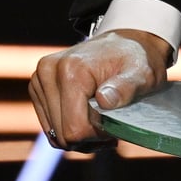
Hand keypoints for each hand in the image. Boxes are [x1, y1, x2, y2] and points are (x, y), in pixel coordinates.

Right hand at [27, 30, 170, 150]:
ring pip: (54, 134)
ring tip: (102, 125)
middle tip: (111, 129)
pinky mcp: (37, 88)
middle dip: (88, 138)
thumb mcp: (143, 73)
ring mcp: (39, 80)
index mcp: (70, 69)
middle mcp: (48, 72)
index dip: (97, 134)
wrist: (125, 43)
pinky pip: (50, 127)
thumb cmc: (137, 60)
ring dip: (79, 136)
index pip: (74, 128)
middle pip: (61, 134)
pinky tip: (89, 122)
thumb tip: (104, 99)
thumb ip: (127, 87)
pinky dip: (69, 130)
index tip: (115, 125)